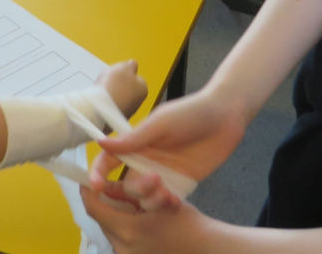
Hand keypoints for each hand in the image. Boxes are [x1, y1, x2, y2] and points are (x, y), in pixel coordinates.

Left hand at [80, 186, 212, 253]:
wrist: (205, 249)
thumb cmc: (184, 221)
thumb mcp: (156, 199)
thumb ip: (128, 192)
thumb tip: (106, 184)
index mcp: (126, 231)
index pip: (94, 208)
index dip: (87, 192)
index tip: (86, 179)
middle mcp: (122, 249)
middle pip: (102, 221)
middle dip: (105, 203)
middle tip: (113, 188)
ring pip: (111, 231)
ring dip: (115, 216)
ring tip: (131, 204)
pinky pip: (121, 241)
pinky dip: (125, 227)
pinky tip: (139, 219)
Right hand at [89, 88, 244, 205]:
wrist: (224, 117)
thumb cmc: (189, 113)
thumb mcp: (160, 123)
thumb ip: (132, 138)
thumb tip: (99, 142)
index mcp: (137, 143)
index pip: (110, 160)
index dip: (99, 173)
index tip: (97, 186)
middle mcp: (146, 161)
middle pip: (128, 186)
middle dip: (136, 189)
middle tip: (155, 180)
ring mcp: (163, 174)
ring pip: (146, 199)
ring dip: (152, 201)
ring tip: (168, 194)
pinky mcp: (181, 185)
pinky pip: (166, 203)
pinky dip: (167, 207)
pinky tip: (176, 202)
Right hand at [98, 60, 147, 120]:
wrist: (100, 109)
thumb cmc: (114, 87)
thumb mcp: (124, 67)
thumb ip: (130, 64)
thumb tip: (133, 64)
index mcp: (143, 88)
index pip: (136, 77)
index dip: (126, 72)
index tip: (119, 72)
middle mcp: (137, 102)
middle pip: (126, 87)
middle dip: (117, 83)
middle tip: (110, 79)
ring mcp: (125, 111)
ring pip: (116, 96)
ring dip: (110, 92)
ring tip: (103, 89)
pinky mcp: (114, 117)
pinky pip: (109, 105)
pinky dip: (104, 101)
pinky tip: (100, 98)